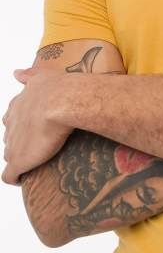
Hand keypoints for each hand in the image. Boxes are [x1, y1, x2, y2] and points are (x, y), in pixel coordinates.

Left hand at [2, 67, 73, 185]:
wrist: (61, 102)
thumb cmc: (57, 88)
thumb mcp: (41, 75)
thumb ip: (28, 75)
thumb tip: (16, 72)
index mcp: (17, 106)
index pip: (13, 118)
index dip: (23, 124)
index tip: (34, 127)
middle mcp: (11, 125)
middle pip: (10, 136)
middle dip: (20, 140)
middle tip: (38, 143)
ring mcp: (13, 144)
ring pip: (10, 154)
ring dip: (20, 157)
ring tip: (34, 160)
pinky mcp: (18, 161)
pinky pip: (10, 175)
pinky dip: (15, 177)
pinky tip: (21, 179)